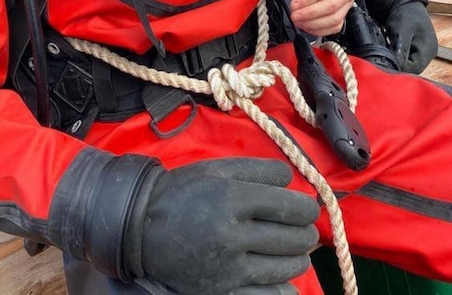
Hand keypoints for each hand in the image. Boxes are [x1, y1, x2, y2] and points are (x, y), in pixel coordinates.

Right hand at [128, 158, 318, 294]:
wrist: (143, 226)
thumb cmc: (185, 190)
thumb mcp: (218, 168)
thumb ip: (259, 170)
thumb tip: (293, 180)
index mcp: (232, 199)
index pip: (289, 206)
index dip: (307, 208)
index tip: (308, 207)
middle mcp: (231, 235)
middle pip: (292, 238)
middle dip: (306, 232)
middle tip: (303, 227)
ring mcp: (227, 269)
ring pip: (286, 267)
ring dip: (298, 257)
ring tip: (294, 248)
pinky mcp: (221, 292)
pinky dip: (284, 287)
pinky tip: (282, 276)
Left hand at [290, 0, 359, 37]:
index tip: (295, 3)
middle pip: (332, 6)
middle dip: (310, 13)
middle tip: (294, 14)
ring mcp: (349, 2)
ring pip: (334, 19)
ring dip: (313, 23)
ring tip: (297, 20)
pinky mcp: (345, 13)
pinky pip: (335, 27)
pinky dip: (319, 29)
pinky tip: (306, 25)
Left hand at [384, 0, 437, 73]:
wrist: (406, 1)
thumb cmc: (406, 13)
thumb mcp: (402, 30)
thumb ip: (400, 48)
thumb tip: (397, 66)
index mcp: (428, 50)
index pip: (414, 68)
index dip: (399, 67)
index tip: (386, 61)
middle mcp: (428, 53)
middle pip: (411, 68)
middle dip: (397, 63)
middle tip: (384, 54)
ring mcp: (423, 51)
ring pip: (408, 63)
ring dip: (397, 59)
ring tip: (387, 48)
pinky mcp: (417, 48)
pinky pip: (407, 57)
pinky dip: (398, 54)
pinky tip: (390, 47)